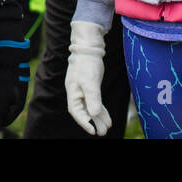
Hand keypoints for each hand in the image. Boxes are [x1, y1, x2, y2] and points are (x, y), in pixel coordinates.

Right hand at [66, 21, 111, 135]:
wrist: (89, 49)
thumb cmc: (87, 64)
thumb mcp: (90, 82)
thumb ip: (93, 98)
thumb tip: (94, 114)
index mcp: (73, 93)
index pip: (77, 112)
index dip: (84, 122)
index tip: (93, 131)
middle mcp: (77, 93)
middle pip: (85, 112)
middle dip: (94, 123)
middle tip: (102, 133)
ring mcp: (83, 90)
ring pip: (91, 108)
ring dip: (99, 118)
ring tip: (107, 128)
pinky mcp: (91, 87)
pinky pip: (95, 102)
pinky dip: (101, 110)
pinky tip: (107, 117)